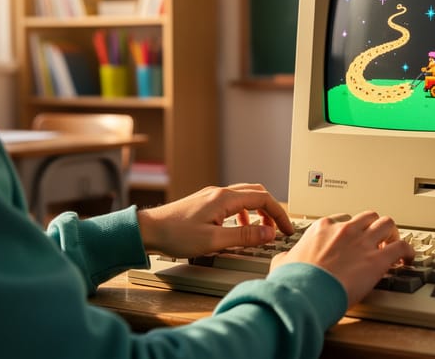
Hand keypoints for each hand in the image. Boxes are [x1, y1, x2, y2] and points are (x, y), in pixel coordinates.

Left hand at [137, 183, 292, 257]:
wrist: (147, 231)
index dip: (279, 214)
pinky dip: (244, 214)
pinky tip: (239, 229)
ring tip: (261, 231)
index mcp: (225, 198)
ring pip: (245, 197)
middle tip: (279, 227)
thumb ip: (244, 237)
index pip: (263, 198)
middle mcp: (220, 193)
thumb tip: (269, 233)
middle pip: (257, 193)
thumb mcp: (214, 240)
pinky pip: (233, 203)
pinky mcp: (205, 203)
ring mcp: (211, 196)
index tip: (287, 229)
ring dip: (258, 211)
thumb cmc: (175, 235)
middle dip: (272, 209)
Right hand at [270, 211, 415, 306]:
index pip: (343, 218)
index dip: (351, 229)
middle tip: (376, 241)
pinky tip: (408, 259)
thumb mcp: (282, 263)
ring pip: (387, 224)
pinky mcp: (377, 260)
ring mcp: (363, 242)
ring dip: (392, 234)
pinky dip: (408, 251)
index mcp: (323, 228)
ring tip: (392, 245)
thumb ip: (287, 256)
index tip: (353, 239)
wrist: (304, 293)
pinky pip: (402, 247)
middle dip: (374, 227)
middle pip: (369, 216)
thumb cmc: (293, 281)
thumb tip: (284, 260)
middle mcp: (345, 230)